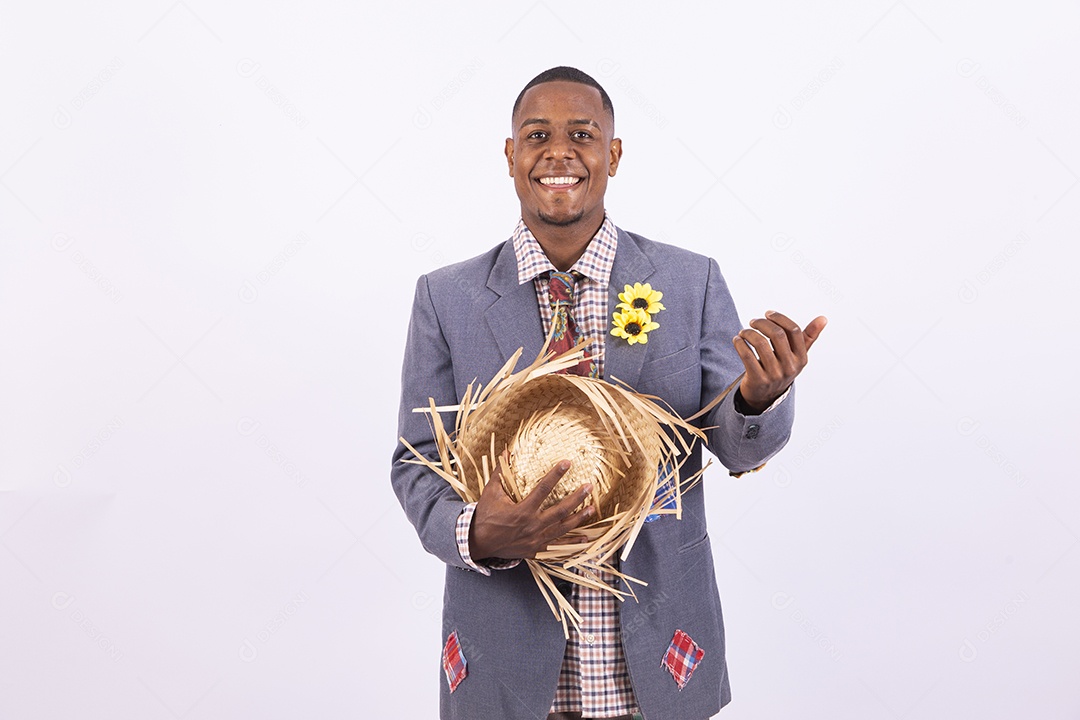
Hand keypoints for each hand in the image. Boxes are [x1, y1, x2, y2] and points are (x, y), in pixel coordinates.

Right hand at [469, 459, 594, 560]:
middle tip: (589, 487)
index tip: (568, 463)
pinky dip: (572, 542)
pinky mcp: (536, 549)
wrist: (478, 542)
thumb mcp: (491, 492)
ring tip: (592, 508)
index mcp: (522, 510)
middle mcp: (532, 525)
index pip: (543, 489)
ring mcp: (536, 539)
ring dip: (579, 518)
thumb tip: (506, 452)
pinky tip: (585, 537)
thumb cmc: (485, 516)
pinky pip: (558, 546)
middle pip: (560, 510)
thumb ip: (500, 472)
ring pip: (562, 528)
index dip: (556, 474)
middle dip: (577, 498)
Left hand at [733, 311, 826, 412]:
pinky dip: (739, 344)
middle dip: (762, 323)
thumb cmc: (781, 369)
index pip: (794, 330)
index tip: (768, 313)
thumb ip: (808, 337)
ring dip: (748, 333)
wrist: (765, 396)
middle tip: (753, 322)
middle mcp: (790, 367)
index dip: (780, 318)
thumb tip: (823, 318)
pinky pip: (747, 355)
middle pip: (777, 334)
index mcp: (801, 358)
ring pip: (760, 343)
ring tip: (744, 332)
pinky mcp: (757, 379)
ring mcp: (774, 374)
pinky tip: (737, 340)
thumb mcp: (797, 356)